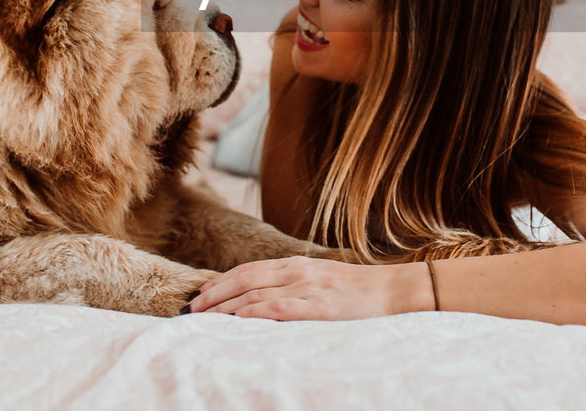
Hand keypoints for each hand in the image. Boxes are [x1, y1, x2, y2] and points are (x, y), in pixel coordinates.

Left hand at [182, 255, 433, 320]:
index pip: (248, 270)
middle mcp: (297, 272)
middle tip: (190, 309)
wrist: (396, 291)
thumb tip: (263, 299)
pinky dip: (255, 312)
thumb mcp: (321, 281)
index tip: (199, 294)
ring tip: (203, 319)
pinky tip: (238, 320)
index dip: (220, 282)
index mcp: (297, 265)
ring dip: (226, 306)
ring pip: (255, 293)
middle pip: (244, 279)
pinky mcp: (320, 307)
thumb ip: (294, 285)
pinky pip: (280, 307)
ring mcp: (308, 288)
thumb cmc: (358, 292)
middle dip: (214, 294)